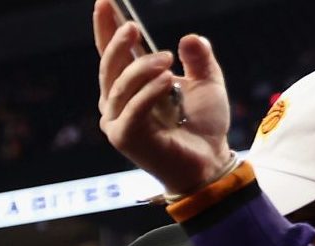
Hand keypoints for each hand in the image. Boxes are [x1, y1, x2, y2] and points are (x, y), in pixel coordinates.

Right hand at [92, 0, 232, 197]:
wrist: (209, 161)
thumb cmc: (204, 126)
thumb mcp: (208, 83)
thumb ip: (199, 59)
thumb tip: (187, 38)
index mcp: (132, 87)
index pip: (113, 54)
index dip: (106, 27)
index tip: (105, 1)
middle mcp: (117, 103)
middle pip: (109, 67)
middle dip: (117, 44)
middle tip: (132, 26)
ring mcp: (117, 122)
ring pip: (120, 86)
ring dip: (142, 68)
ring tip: (168, 61)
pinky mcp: (124, 138)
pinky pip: (131, 110)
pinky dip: (148, 93)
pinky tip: (168, 81)